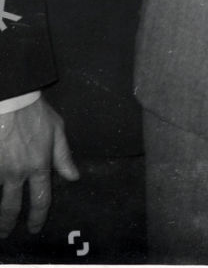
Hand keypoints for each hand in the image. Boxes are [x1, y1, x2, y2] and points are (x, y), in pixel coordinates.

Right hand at [0, 97, 76, 236]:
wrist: (9, 101)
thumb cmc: (34, 113)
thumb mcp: (57, 130)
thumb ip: (63, 156)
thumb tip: (73, 177)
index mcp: (38, 165)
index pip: (41, 198)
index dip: (38, 216)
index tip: (35, 228)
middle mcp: (17, 173)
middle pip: (11, 207)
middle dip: (8, 224)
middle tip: (6, 233)